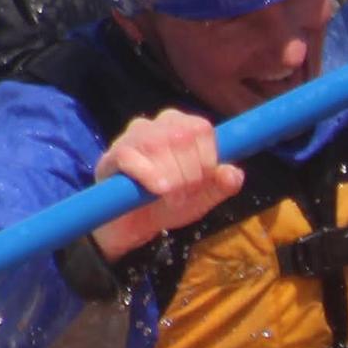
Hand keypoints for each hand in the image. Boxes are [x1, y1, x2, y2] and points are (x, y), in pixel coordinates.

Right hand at [92, 110, 242, 260]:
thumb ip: (223, 185)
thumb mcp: (204, 197)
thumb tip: (233, 174)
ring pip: (157, 144)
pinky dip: (147, 175)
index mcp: (186, 127)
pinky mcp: (114, 154)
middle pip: (181, 137)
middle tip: (184, 196)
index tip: (201, 184)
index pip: (202, 129)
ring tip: (170, 197)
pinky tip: (156, 190)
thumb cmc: (171, 202)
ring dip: (170, 177)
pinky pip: (129, 155)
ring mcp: (134, 136)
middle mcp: (160, 123)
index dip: (206, 160)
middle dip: (189, 173)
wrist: (136, 224)